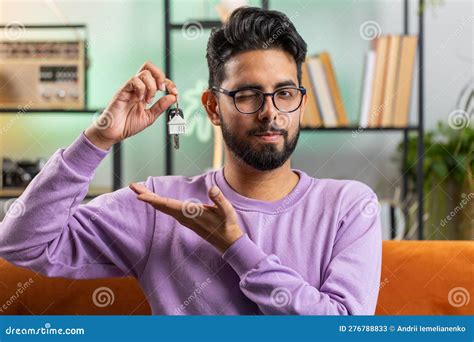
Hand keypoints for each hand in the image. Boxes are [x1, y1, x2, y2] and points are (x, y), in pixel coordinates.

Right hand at [85, 61, 177, 149]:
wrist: (114, 132)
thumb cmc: (128, 125)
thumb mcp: (150, 117)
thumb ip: (160, 107)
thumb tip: (173, 97)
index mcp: (145, 92)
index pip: (158, 78)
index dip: (169, 83)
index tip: (175, 93)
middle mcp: (137, 87)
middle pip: (149, 67)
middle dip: (160, 76)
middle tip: (162, 89)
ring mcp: (129, 88)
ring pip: (144, 73)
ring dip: (151, 86)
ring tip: (148, 101)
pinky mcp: (122, 91)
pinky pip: (133, 80)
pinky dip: (141, 89)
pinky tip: (140, 100)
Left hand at [129, 183, 243, 253]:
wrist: (228, 242)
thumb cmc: (228, 225)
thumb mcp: (227, 211)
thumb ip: (219, 200)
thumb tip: (212, 189)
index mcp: (190, 213)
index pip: (167, 205)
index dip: (153, 200)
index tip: (139, 196)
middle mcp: (183, 216)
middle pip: (160, 205)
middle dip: (146, 195)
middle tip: (132, 185)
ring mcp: (183, 218)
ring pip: (162, 207)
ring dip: (150, 198)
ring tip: (140, 189)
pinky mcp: (186, 218)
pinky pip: (168, 209)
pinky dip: (158, 202)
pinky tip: (155, 199)